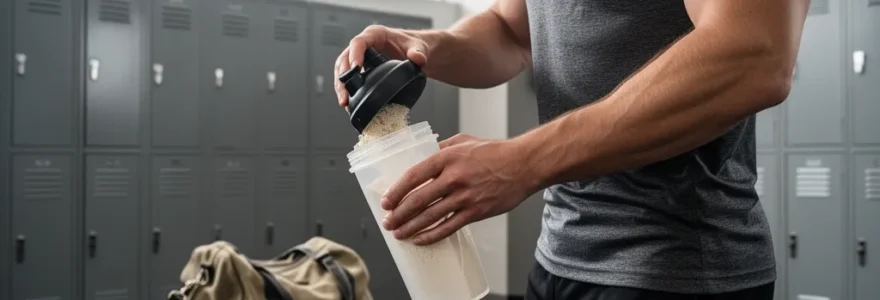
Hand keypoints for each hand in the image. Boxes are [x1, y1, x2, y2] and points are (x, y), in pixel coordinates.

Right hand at [334, 25, 428, 110]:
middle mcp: (364, 45)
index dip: (354, 55)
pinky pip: (349, 78)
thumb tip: (418, 59)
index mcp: (375, 34)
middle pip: (345, 58)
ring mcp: (361, 56)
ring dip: (341, 86)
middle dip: (343, 77)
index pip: (358, 42)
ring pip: (343, 69)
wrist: (417, 52)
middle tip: (345, 94)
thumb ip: (418, 52)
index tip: (355, 69)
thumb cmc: (414, 45)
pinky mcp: (362, 68)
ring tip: (344, 102)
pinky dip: (347, 90)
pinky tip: (349, 103)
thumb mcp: (418, 47)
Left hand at [380, 134, 538, 245]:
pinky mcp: (476, 212)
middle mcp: (453, 178)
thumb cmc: (496, 152)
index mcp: (447, 158)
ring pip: (430, 216)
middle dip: (399, 213)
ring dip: (410, 227)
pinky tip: (420, 239)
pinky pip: (449, 227)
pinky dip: (431, 235)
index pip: (413, 176)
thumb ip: (441, 148)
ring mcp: (465, 197)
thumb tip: (423, 155)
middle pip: (418, 200)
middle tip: (388, 221)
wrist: (524, 165)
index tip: (386, 201)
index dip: (396, 191)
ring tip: (398, 233)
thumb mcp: (464, 140)